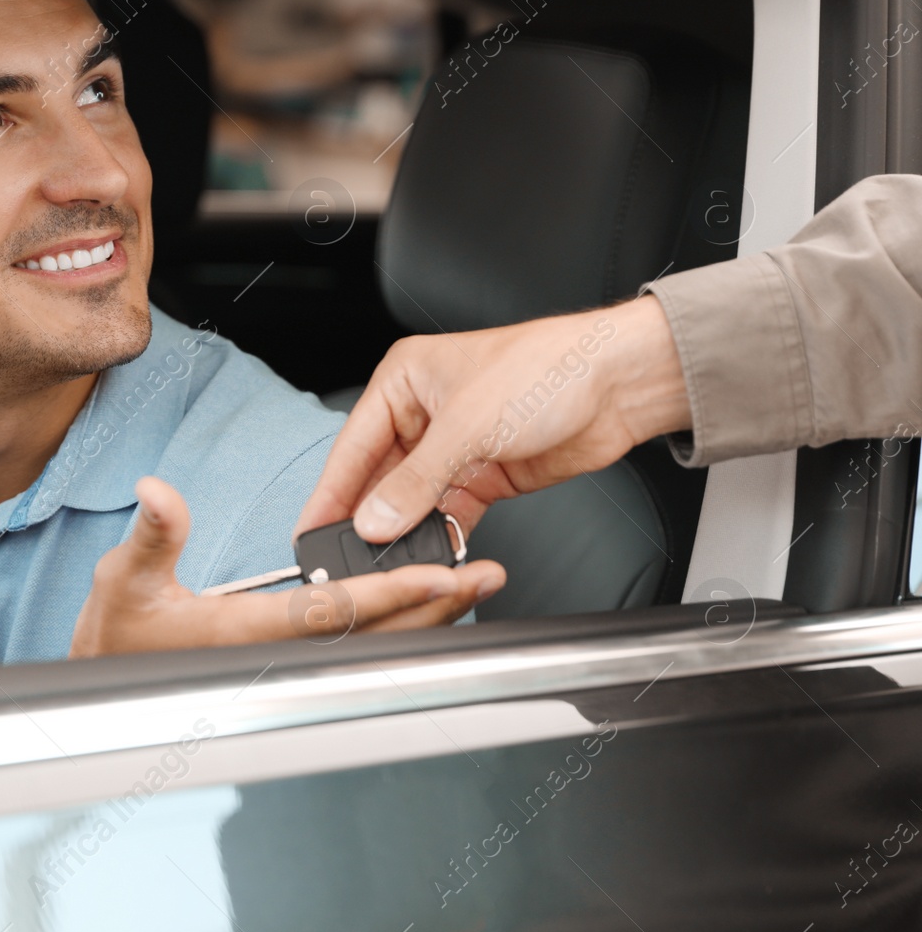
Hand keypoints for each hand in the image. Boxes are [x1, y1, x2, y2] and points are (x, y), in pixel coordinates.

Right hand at [69, 476, 504, 657]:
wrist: (111, 680)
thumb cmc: (119, 635)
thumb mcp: (124, 578)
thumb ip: (153, 534)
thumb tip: (158, 492)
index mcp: (249, 632)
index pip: (335, 608)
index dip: (392, 591)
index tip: (440, 573)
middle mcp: (280, 652)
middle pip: (375, 632)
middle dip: (435, 606)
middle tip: (486, 576)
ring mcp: (289, 659)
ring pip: (374, 641)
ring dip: (426, 615)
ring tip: (472, 585)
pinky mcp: (289, 656)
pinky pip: (358, 640)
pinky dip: (397, 620)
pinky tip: (421, 600)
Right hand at [295, 296, 690, 544]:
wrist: (620, 383)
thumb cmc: (549, 367)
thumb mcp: (469, 424)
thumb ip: (416, 479)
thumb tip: (375, 521)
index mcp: (403, 382)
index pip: (352, 446)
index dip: (331, 493)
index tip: (311, 531)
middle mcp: (423, 414)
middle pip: (378, 478)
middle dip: (367, 518)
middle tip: (347, 560)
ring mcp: (453, 448)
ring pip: (412, 502)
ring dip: (405, 532)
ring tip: (390, 564)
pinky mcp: (483, 476)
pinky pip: (448, 514)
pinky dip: (441, 536)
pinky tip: (433, 556)